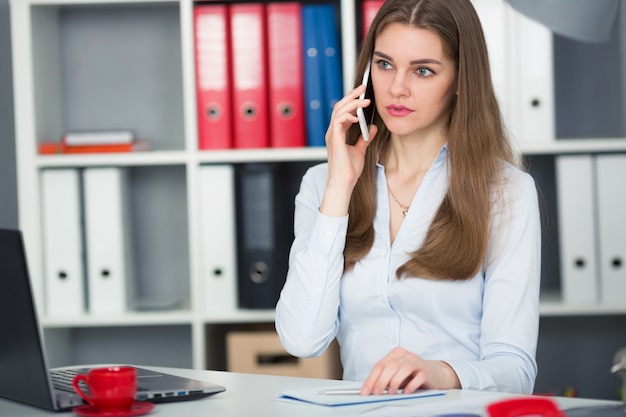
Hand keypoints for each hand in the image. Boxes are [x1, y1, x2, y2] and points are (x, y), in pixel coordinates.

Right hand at [320, 85, 376, 216]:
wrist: (344, 182)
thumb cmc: (349, 170)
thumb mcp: (360, 150)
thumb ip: (365, 138)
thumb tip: (373, 127)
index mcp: (338, 133)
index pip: (343, 111)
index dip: (352, 101)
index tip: (363, 94)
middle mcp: (333, 132)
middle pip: (339, 106)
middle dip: (351, 95)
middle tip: (363, 88)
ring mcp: (332, 134)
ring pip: (339, 110)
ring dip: (352, 103)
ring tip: (364, 100)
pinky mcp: (334, 138)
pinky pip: (339, 120)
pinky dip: (347, 115)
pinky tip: (357, 115)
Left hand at [360, 347, 460, 394]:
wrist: (434, 374)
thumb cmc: (412, 374)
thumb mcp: (396, 374)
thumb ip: (385, 378)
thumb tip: (371, 389)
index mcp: (395, 354)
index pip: (379, 365)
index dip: (371, 379)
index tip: (365, 391)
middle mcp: (405, 355)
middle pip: (390, 366)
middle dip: (381, 381)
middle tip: (376, 393)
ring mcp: (416, 362)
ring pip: (403, 368)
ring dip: (395, 382)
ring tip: (390, 392)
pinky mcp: (426, 371)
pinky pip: (418, 377)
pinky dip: (411, 385)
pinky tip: (406, 392)